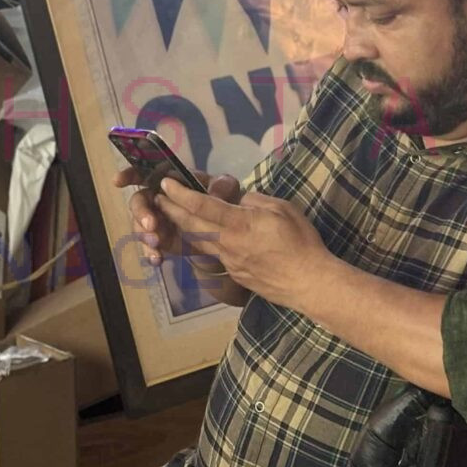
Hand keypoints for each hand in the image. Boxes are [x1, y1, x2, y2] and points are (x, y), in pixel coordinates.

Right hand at [113, 166, 240, 269]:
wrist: (225, 231)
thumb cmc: (221, 200)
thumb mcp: (227, 188)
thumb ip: (223, 186)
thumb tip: (213, 192)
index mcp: (171, 179)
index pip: (146, 171)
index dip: (130, 174)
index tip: (118, 182)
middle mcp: (158, 197)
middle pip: (139, 201)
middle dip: (141, 213)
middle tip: (151, 225)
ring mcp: (158, 219)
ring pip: (140, 225)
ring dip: (145, 236)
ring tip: (156, 245)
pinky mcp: (161, 239)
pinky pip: (149, 245)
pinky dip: (151, 252)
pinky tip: (157, 260)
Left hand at [155, 182, 329, 307]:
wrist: (309, 283)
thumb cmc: (300, 242)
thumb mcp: (281, 208)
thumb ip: (255, 201)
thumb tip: (239, 201)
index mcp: (238, 224)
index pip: (201, 206)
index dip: (180, 194)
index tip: (166, 183)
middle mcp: (227, 244)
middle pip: (191, 225)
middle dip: (171, 210)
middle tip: (157, 197)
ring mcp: (229, 263)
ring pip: (197, 242)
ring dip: (181, 228)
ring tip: (171, 215)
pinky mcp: (234, 275)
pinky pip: (211, 256)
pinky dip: (200, 243)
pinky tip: (200, 237)